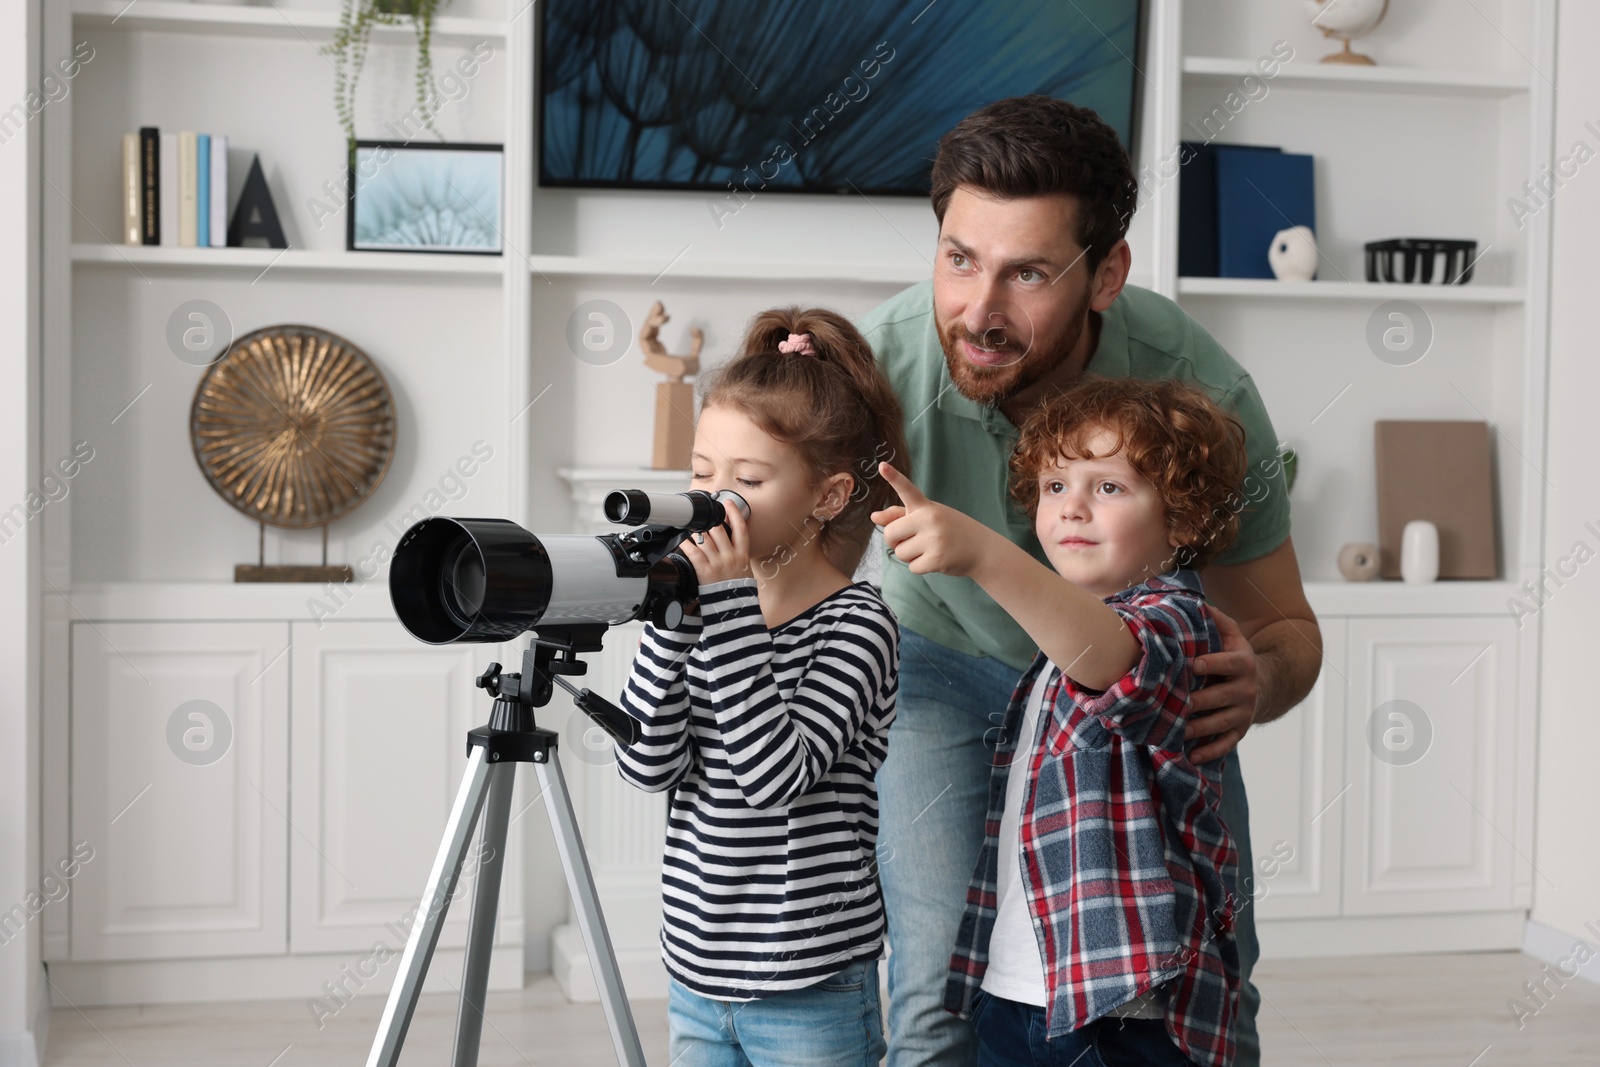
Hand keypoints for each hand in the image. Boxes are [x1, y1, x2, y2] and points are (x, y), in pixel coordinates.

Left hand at [678, 501, 752, 585]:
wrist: (735, 607)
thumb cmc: (738, 588)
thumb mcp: (745, 568)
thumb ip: (738, 552)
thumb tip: (730, 537)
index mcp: (743, 554)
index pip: (740, 529)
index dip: (734, 513)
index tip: (728, 503)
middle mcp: (731, 556)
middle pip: (719, 530)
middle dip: (710, 520)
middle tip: (704, 515)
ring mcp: (718, 563)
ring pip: (705, 539)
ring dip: (696, 531)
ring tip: (690, 526)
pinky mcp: (706, 571)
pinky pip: (694, 553)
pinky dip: (687, 544)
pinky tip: (682, 539)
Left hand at [869, 462, 990, 578]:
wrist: (983, 550)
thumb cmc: (951, 531)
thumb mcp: (929, 517)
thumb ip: (900, 516)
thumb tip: (874, 517)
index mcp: (926, 506)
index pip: (907, 490)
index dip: (894, 478)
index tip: (882, 465)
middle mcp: (930, 519)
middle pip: (890, 533)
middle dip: (895, 542)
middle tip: (913, 541)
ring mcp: (934, 538)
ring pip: (900, 553)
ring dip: (910, 556)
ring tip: (931, 549)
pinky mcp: (937, 559)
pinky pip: (912, 567)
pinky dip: (921, 567)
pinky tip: (936, 560)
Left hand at [1186, 604, 1256, 762]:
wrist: (1262, 683)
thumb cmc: (1234, 656)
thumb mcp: (1232, 634)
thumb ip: (1217, 619)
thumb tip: (1195, 603)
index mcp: (1243, 663)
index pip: (1230, 664)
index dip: (1213, 664)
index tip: (1193, 665)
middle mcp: (1246, 689)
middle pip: (1221, 697)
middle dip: (1198, 701)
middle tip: (1175, 703)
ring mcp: (1244, 712)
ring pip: (1220, 722)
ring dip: (1198, 728)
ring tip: (1176, 731)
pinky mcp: (1240, 730)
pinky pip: (1226, 743)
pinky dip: (1210, 751)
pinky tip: (1192, 756)